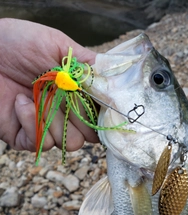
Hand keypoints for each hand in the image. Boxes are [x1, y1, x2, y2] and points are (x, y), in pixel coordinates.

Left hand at [0, 18, 97, 151]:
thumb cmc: (18, 44)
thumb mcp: (57, 45)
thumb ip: (87, 62)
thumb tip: (115, 77)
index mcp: (75, 95)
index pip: (100, 117)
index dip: (103, 115)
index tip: (102, 105)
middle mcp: (64, 114)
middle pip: (90, 136)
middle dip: (80, 117)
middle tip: (64, 95)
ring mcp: (46, 127)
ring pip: (70, 143)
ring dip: (56, 120)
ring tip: (37, 96)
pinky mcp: (26, 136)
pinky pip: (41, 143)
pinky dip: (32, 123)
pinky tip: (21, 102)